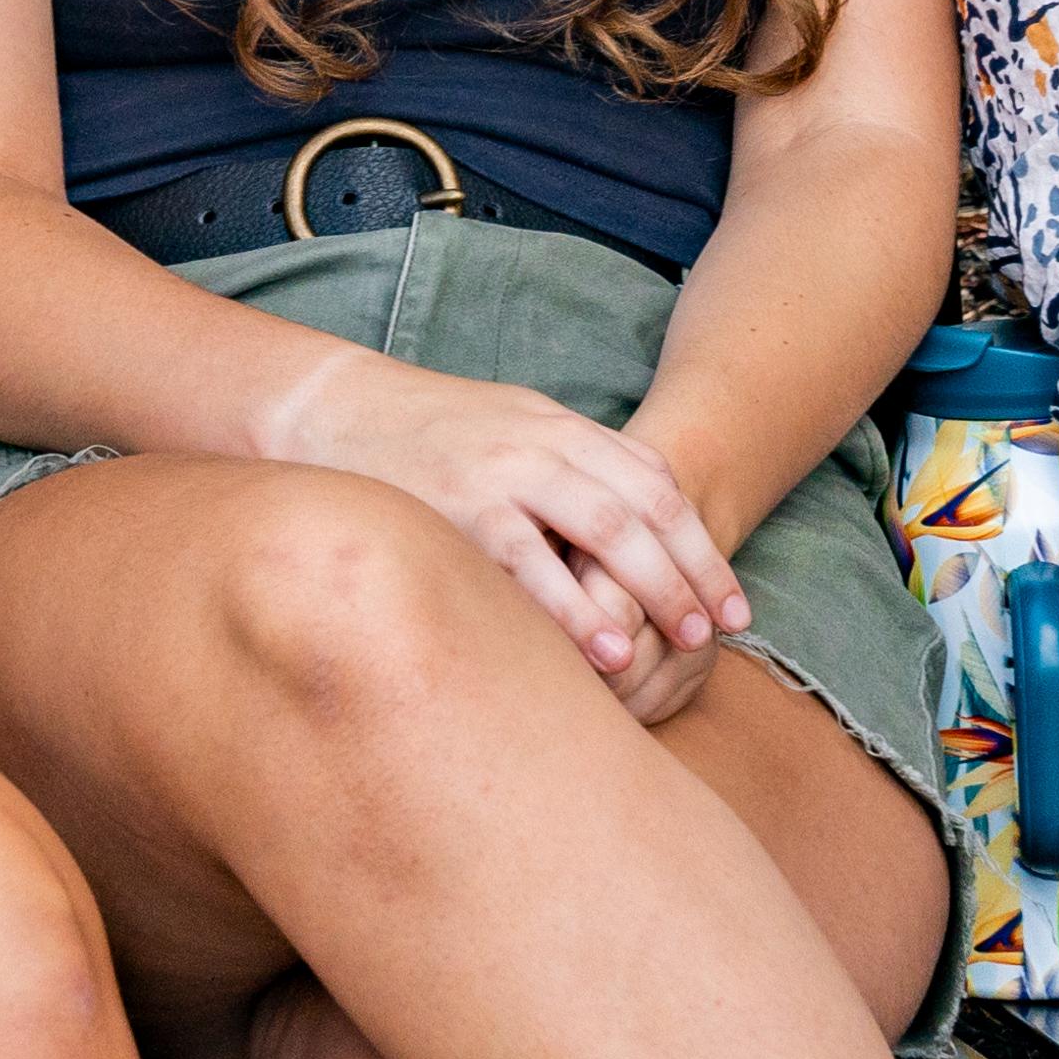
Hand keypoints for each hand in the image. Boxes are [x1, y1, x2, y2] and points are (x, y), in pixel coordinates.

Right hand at [252, 347, 750, 693]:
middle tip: (722, 630)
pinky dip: (574, 608)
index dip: (701, 543)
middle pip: (644, 507)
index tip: (731, 601)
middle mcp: (541, 444)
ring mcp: (500, 474)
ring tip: (685, 642)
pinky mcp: (457, 509)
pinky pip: (530, 564)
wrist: (327, 408)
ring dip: (652, 588)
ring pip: (603, 528)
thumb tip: (626, 521)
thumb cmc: (420, 433)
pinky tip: (604, 650)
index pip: (654, 482)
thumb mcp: (506, 429)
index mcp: (558, 426)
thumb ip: (565, 466)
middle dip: (692, 571)